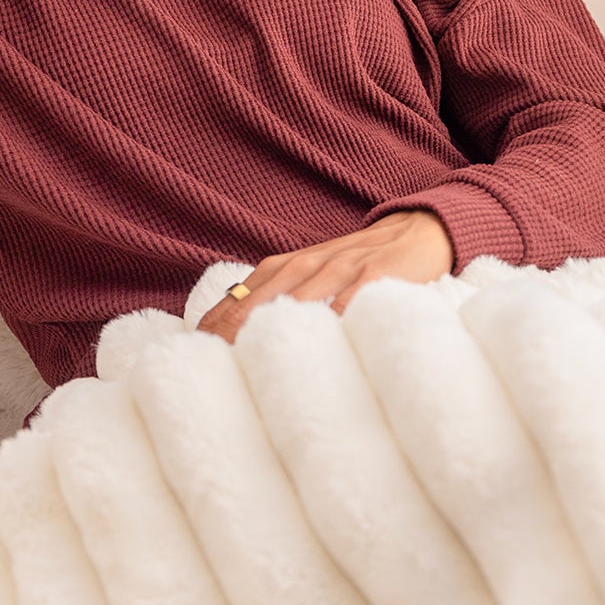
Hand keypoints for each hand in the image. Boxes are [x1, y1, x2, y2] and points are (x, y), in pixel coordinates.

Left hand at [194, 210, 454, 343]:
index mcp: (282, 268)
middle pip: (256, 304)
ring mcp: (338, 270)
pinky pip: (346, 305)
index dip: (212, 330)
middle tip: (208, 372)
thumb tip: (230, 339)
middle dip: (228, 337)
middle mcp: (303, 266)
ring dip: (269, 335)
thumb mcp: (308, 275)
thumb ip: (274, 300)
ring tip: (246, 367)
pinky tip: (314, 354)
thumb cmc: (352, 267)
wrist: (412, 233)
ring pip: (295, 304)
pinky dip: (328, 327)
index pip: (236, 300)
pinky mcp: (373, 277)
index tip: (192, 360)